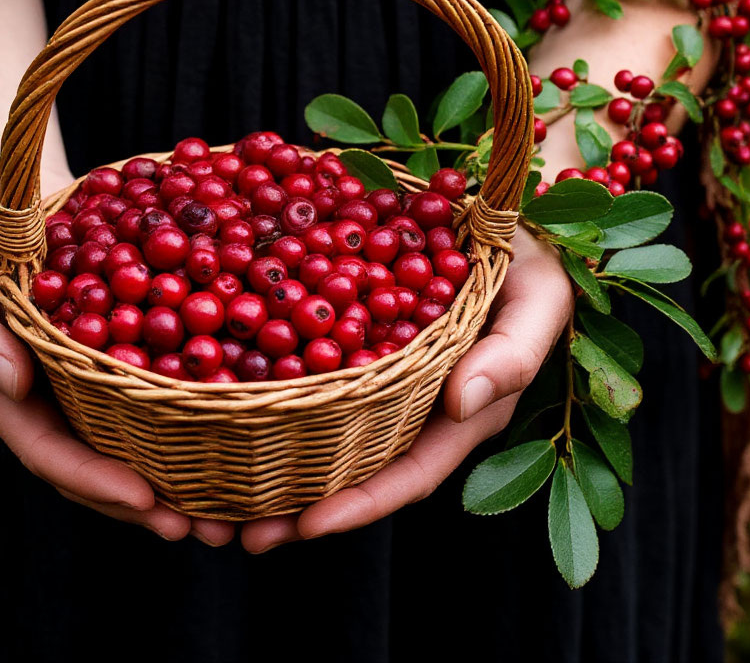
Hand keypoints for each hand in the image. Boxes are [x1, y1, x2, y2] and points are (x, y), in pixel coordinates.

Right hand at [0, 172, 234, 545]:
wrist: (3, 191)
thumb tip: (10, 383)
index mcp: (3, 390)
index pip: (48, 451)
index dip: (94, 480)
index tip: (147, 500)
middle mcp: (47, 396)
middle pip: (98, 463)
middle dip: (150, 503)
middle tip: (210, 529)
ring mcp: (82, 375)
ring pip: (132, 436)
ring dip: (180, 473)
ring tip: (235, 507)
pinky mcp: (115, 346)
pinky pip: (152, 385)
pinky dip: (189, 412)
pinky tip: (237, 423)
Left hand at [240, 226, 573, 552]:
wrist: (507, 221)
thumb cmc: (533, 263)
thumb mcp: (539, 301)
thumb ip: (512, 352)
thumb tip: (462, 402)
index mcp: (459, 412)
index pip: (409, 474)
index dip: (360, 504)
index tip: (304, 526)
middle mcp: (413, 405)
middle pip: (352, 467)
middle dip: (295, 503)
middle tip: (231, 528)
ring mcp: (381, 375)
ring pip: (322, 427)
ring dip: (268, 458)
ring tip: (210, 488)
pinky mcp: (357, 339)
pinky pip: (311, 369)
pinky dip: (269, 390)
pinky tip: (225, 392)